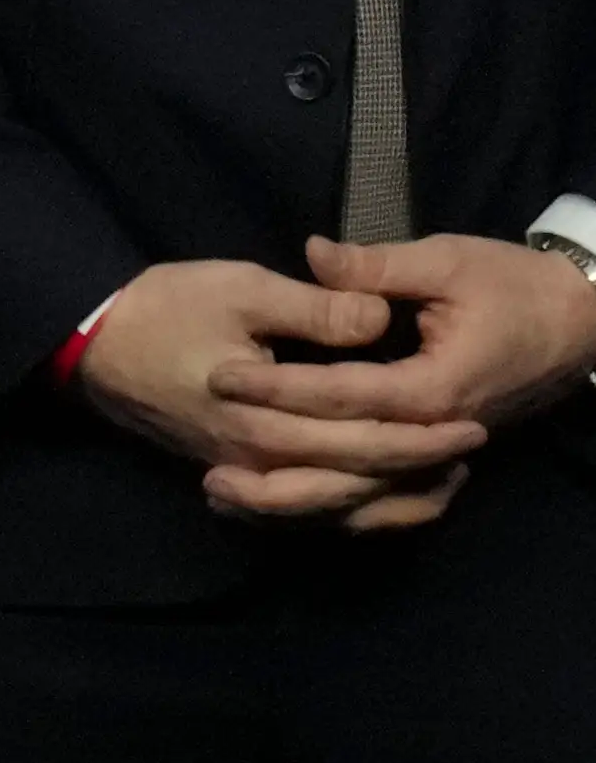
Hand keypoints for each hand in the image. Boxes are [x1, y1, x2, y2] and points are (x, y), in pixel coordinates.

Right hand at [69, 254, 483, 524]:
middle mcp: (257, 459)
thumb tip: (379, 319)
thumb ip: (316, 309)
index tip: (470, 422)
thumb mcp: (242, 289)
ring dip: (387, 500)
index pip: (361, 437)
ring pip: (328, 506)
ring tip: (440, 484)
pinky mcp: (230, 469)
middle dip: (416, 467)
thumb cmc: (163, 308)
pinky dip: (343, 511)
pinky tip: (374, 499)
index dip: (420, 434)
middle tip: (469, 450)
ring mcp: (241, 470)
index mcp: (265, 418)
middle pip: (354, 478)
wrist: (87, 342)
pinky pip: (298, 508)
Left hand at [192, 231, 595, 535]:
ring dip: (294, 504)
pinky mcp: (437, 458)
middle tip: (204, 468)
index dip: (277, 388)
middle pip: (343, 466)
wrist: (585, 323)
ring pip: (360, 497)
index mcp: (433, 389)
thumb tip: (313, 253)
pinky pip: (384, 500)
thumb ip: (376, 268)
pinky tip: (280, 509)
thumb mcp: (449, 263)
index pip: (339, 397)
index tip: (218, 377)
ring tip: (224, 500)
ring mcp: (439, 453)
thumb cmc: (517, 286)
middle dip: (273, 470)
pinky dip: (335, 509)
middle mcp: (434, 434)